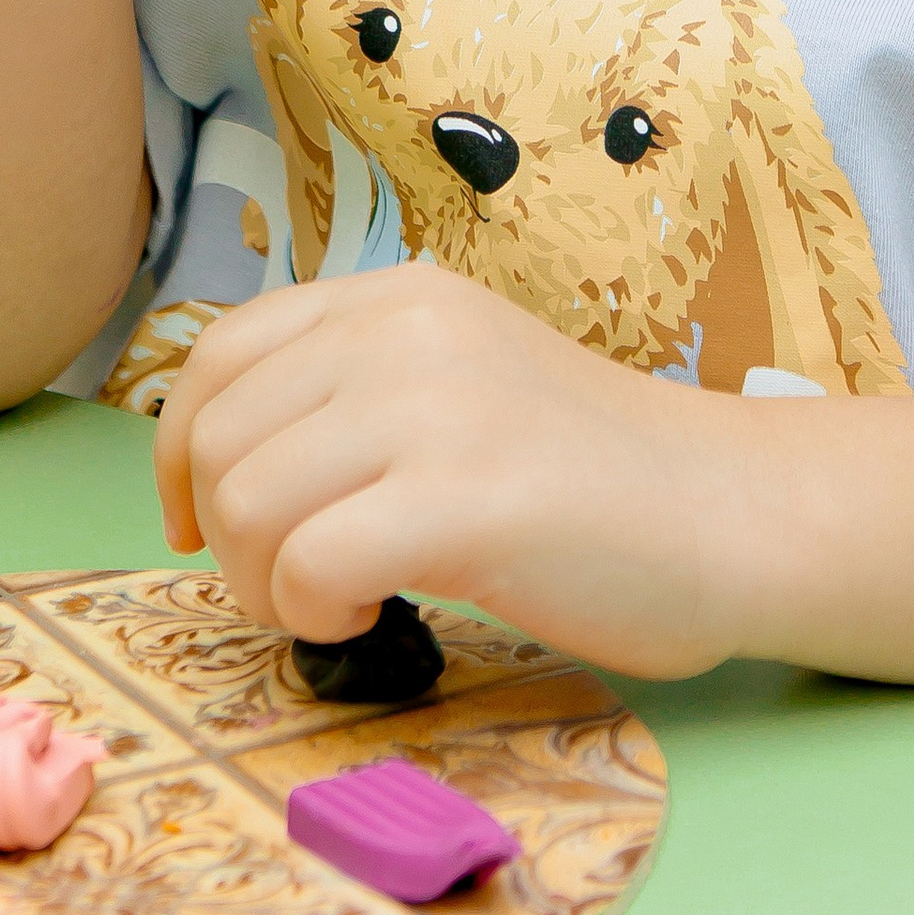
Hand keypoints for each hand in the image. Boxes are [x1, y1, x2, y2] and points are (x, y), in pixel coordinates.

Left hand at [151, 267, 764, 681]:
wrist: (732, 513)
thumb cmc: (593, 478)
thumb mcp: (461, 384)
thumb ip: (359, 390)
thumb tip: (222, 462)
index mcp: (400, 296)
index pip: (222, 352)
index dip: (182, 452)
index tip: (199, 525)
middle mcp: (409, 329)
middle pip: (220, 437)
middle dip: (226, 537)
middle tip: (293, 587)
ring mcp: (441, 406)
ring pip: (248, 500)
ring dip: (265, 583)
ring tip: (337, 602)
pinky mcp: (469, 497)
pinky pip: (311, 562)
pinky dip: (314, 613)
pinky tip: (371, 617)